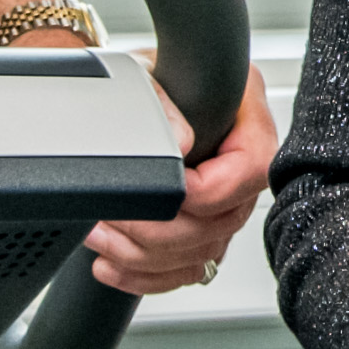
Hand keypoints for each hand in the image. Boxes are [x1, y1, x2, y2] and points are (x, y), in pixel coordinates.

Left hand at [90, 63, 276, 295]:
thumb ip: (161, 97)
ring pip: (201, 252)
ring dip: (143, 256)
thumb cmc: (144, 78)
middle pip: (222, 222)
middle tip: (110, 219)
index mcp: (245, 116)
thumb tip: (181, 140)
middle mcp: (242, 162)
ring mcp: (225, 201)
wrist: (124, 93)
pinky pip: (187, 271)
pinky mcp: (203, 230)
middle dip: (158, 230)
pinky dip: (147, 277)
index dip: (204, 191)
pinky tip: (113, 266)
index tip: (162, 193)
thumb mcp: (145, 72)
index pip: (250, 169)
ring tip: (99, 237)